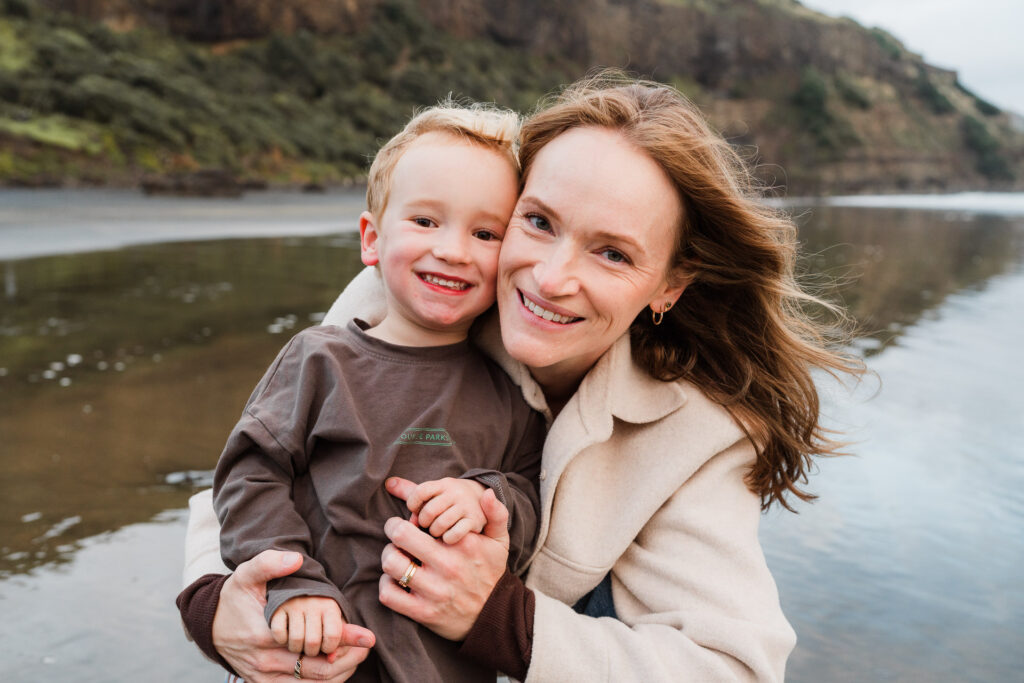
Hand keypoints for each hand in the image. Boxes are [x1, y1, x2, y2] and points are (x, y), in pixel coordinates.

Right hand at [213, 550, 374, 681]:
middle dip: (347, 659)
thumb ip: (269, 563)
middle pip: (317, 669)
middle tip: (366, 646)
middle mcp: (265, 661)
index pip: (312, 642)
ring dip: (338, 673)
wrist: (208, 625)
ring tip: (357, 657)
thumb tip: (296, 559)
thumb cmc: (234, 598)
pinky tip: (337, 669)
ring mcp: (264, 677)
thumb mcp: (246, 574)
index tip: (367, 636)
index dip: (343, 639)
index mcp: (265, 635)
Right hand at [271, 596, 344, 656]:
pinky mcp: (277, 609)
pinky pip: (279, 633)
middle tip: (310, 647)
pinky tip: (286, 636)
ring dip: (296, 648)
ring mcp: (294, 605)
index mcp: (330, 607)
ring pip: (295, 639)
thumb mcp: (335, 625)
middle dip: (311, 651)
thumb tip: (332, 659)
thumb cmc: (321, 616)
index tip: (325, 646)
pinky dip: (281, 640)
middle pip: (313, 642)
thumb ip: (340, 642)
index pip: (333, 635)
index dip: (329, 647)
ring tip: (299, 643)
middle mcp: (312, 604)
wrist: (300, 592)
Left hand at [379, 478, 509, 640]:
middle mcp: (447, 566)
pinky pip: (389, 594)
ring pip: (391, 563)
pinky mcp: (423, 612)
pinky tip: (395, 580)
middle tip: (397, 534)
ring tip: (397, 556)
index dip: (412, 516)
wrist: (495, 616)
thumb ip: (496, 514)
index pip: (422, 517)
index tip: (414, 521)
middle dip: (393, 530)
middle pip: (400, 536)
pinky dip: (385, 584)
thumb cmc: (491, 572)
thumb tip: (488, 494)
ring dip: (389, 556)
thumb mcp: (499, 542)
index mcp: (462, 544)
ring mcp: (434, 591)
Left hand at [404, 477, 487, 543]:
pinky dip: (447, 539)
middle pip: (427, 511)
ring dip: (434, 532)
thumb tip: (388, 482)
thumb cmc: (452, 502)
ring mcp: (466, 507)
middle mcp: (456, 493)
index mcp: (444, 484)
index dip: (413, 504)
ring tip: (436, 534)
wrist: (487, 502)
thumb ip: (411, 490)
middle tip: (426, 527)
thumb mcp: (436, 492)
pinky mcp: (475, 522)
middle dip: (423, 523)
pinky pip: (453, 534)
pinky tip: (447, 540)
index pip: (420, 492)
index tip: (415, 512)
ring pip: (438, 525)